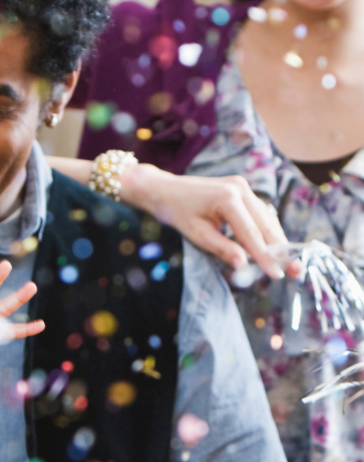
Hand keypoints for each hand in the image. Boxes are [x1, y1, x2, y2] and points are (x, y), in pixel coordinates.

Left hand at [120, 165, 299, 279]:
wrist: (164, 190)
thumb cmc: (176, 212)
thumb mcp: (196, 233)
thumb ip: (222, 248)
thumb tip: (243, 266)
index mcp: (227, 198)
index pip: (251, 234)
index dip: (265, 257)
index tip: (278, 275)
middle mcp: (240, 188)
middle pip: (266, 225)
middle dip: (281, 250)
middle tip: (296, 271)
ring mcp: (242, 186)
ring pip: (266, 218)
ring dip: (277, 240)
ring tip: (289, 263)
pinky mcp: (241, 188)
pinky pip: (259, 213)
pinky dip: (266, 230)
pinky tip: (273, 247)